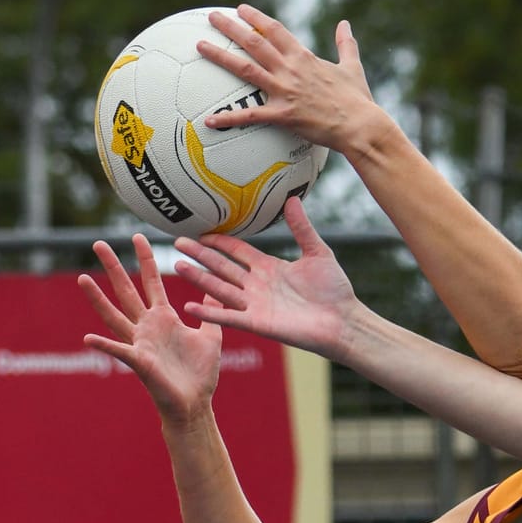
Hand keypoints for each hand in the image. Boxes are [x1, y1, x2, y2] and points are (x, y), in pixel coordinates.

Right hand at [79, 233, 220, 426]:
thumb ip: (211, 311)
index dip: (145, 260)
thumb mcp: (211, 336)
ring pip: (115, 316)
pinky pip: (120, 352)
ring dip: (98, 299)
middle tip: (98, 243)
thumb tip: (218, 288)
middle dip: (113, 268)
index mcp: (164, 319)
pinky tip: (88, 338)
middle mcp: (148, 327)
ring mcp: (140, 344)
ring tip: (82, 279)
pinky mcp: (140, 363)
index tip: (137, 236)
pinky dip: (104, 346)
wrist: (195, 404)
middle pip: (126, 291)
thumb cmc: (201, 373)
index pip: (151, 282)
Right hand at [173, 197, 358, 357]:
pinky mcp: (258, 323)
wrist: (344, 321)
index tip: (200, 232)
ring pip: (220, 288)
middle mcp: (257, 285)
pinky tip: (191, 305)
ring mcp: (255, 305)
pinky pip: (229, 317)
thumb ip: (302, 228)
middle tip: (177, 243)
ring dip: (199, 278)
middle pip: (222, 267)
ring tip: (177, 265)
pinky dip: (210, 312)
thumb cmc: (334, 290)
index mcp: (268, 268)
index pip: (236, 251)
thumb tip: (293, 199)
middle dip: (200, 255)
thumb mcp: (317, 252)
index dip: (219, 241)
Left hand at [199, 5, 381, 153]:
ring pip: (245, 69)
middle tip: (212, 17)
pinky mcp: (283, 115)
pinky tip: (209, 120)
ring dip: (220, 56)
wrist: (360, 125)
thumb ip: (345, 44)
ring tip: (200, 46)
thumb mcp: (352, 67)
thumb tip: (345, 25)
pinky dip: (228, 118)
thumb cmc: (358, 99)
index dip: (256, 17)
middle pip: (254, 42)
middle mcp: (290, 69)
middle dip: (230, 27)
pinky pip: (250, 116)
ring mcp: (284, 91)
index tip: (241, 9)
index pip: (274, 29)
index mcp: (304, 56)